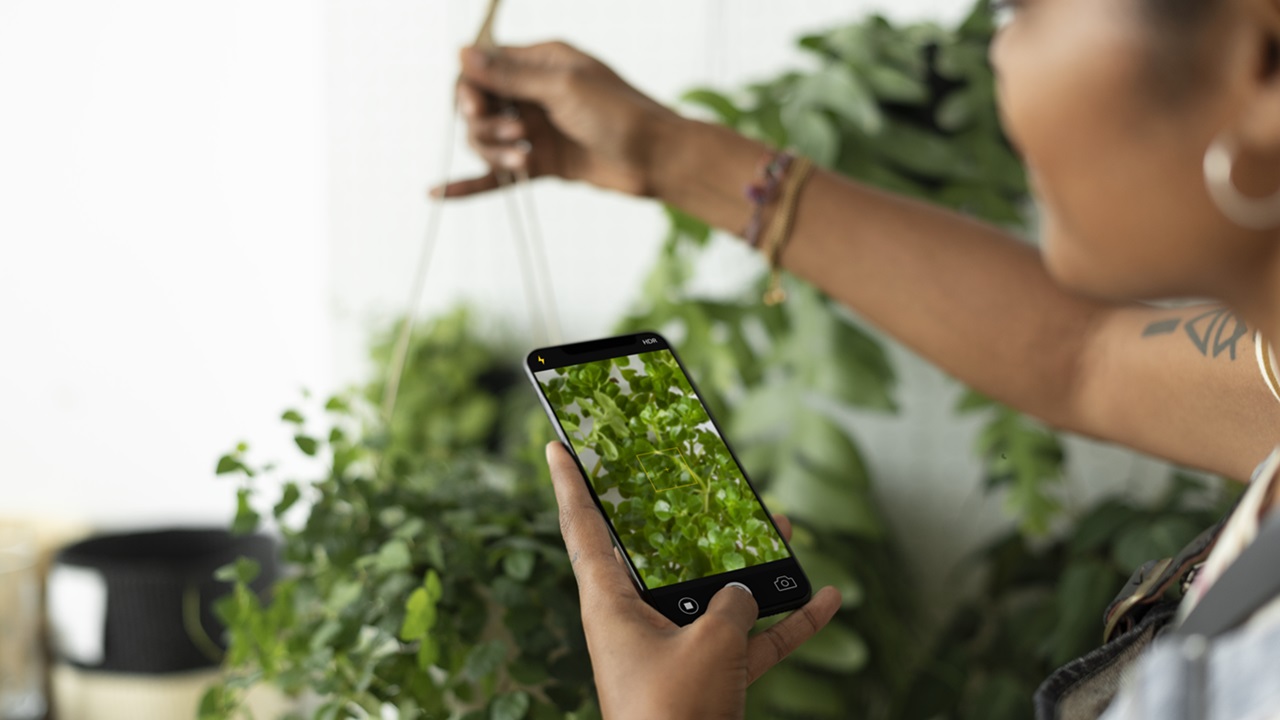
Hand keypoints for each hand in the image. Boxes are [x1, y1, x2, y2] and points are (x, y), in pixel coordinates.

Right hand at [434, 42, 682, 198]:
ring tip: (522, 159)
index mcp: (541, 62)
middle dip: (484, 123)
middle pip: (479, 106)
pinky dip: (471, 184)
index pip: (483, 69)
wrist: (659, 160)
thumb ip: (511, 76)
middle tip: (511, 134)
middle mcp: (535, 93)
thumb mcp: (564, 87)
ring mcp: (537, 129)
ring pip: (487, 141)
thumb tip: (463, 53)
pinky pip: (498, 175)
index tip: (477, 108)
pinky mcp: (543, 163)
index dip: (471, 90)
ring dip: (493, 152)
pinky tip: (439, 193)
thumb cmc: (621, 114)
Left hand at [546, 441, 842, 719]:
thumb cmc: (675, 712)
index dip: (569, 483)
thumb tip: (743, 593)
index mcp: (609, 603)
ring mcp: (674, 649)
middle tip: (700, 474)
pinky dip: (786, 622)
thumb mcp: (710, 643)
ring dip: (750, 563)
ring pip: (713, 591)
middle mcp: (635, 619)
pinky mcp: (709, 678)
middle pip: (661, 552)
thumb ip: (731, 603)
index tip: (556, 444)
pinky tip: (829, 600)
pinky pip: (749, 640)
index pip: (581, 527)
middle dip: (688, 515)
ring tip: (784, 526)